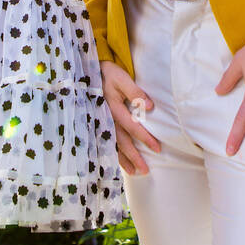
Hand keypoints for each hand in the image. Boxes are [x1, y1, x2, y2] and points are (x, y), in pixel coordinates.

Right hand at [100, 60, 159, 175]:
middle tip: (145, 170)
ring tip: (135, 172)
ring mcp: (100, 123)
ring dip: (123, 159)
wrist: (88, 72)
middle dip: (134, 156)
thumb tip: (149, 107)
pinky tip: (120, 164)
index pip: (131, 126)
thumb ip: (135, 92)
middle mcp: (106, 119)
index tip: (157, 149)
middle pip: (122, 141)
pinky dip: (113, 154)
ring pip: (113, 145)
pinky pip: (105, 142)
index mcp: (112, 107)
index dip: (144, 138)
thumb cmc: (108, 74)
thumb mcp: (121, 78)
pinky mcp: (98, 124)